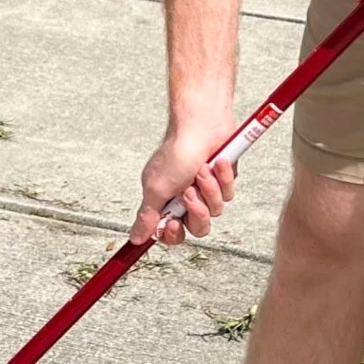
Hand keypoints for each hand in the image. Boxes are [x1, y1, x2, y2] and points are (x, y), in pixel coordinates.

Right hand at [131, 117, 237, 245]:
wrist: (204, 126)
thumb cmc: (178, 150)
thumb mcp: (156, 188)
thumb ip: (147, 217)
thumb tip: (135, 237)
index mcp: (165, 201)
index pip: (171, 233)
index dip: (174, 234)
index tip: (174, 223)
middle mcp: (185, 197)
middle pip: (198, 227)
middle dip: (196, 211)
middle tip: (188, 192)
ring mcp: (206, 190)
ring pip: (215, 210)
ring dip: (209, 190)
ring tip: (201, 171)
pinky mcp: (224, 181)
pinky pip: (228, 194)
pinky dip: (222, 178)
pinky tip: (216, 162)